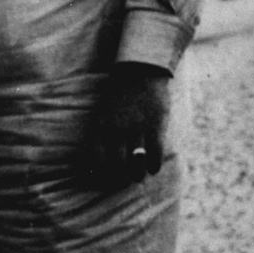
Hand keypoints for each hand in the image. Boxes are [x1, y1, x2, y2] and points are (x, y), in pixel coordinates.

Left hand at [87, 64, 171, 189]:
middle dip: (121, 178)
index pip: (98, 159)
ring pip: (136, 162)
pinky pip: (155, 152)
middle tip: (126, 181)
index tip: (107, 180)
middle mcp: (117, 129)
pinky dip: (155, 164)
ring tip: (140, 177)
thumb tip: (104, 157)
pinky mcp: (155, 124)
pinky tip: (154, 168)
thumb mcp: (104, 113)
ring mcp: (136, 127)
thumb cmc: (121, 95)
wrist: (140, 71)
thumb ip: (104, 133)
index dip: (103, 174)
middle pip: (117, 165)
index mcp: (102, 127)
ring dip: (138, 174)